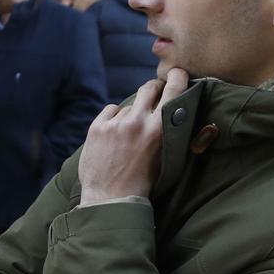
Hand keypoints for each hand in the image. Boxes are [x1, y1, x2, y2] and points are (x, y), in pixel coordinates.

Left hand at [78, 70, 190, 205]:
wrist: (112, 199)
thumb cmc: (144, 182)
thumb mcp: (168, 156)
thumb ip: (173, 131)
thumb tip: (177, 108)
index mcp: (160, 128)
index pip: (174, 88)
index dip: (176, 77)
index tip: (176, 74)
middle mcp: (137, 121)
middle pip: (149, 87)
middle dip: (154, 88)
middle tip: (155, 94)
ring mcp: (115, 123)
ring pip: (129, 103)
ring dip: (132, 111)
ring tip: (131, 131)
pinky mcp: (97, 128)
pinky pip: (110, 110)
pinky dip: (113, 118)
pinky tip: (115, 134)